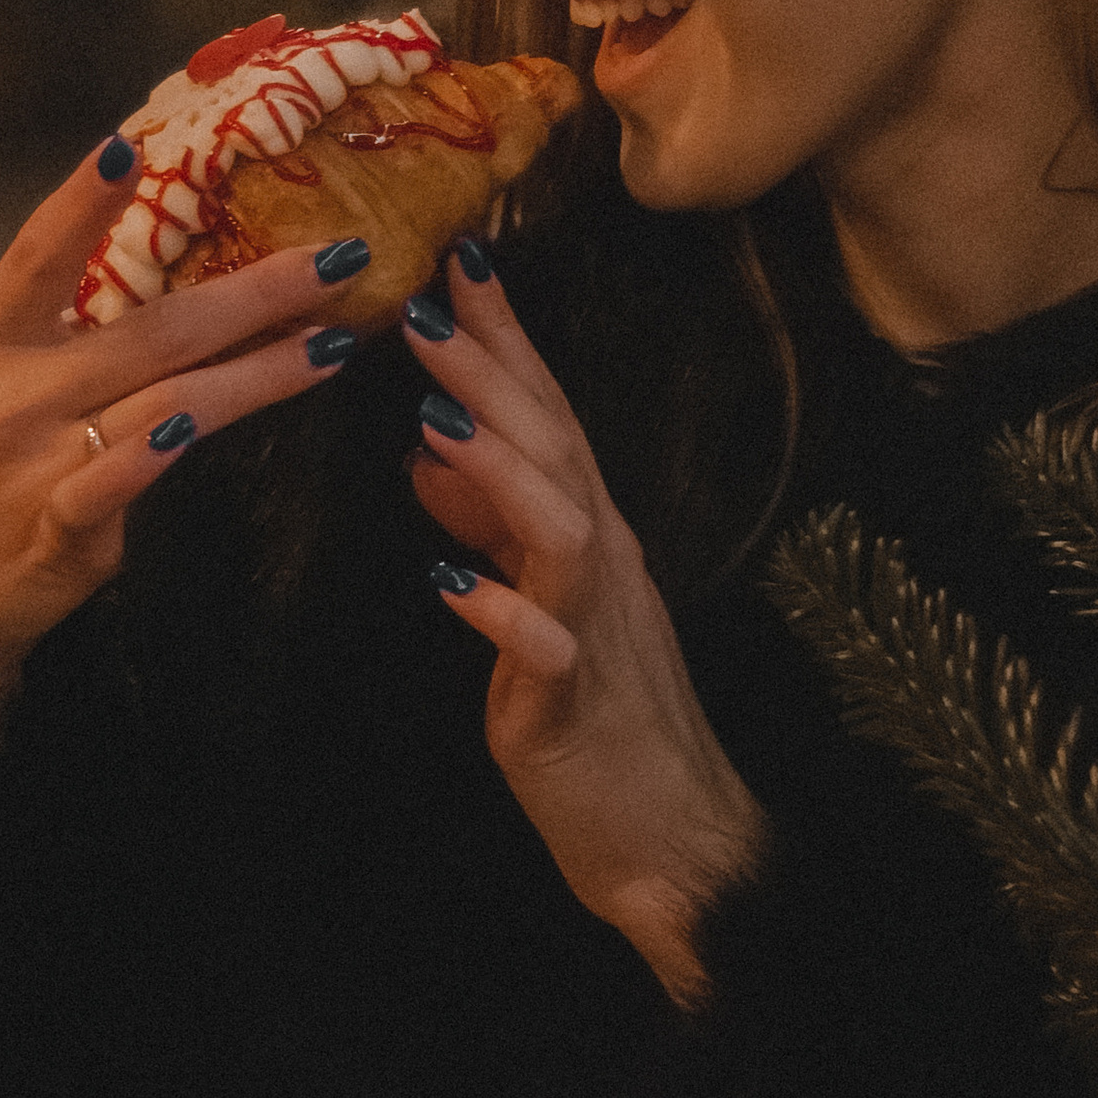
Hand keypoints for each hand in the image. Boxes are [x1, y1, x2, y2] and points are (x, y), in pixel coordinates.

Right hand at [0, 141, 371, 795]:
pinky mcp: (55, 528)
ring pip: (163, 399)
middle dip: (255, 292)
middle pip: (149, 327)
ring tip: (332, 343)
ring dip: (258, 371)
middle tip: (339, 259)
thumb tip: (204, 273)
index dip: (80, 200)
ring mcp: (33, 459)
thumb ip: (80, 330)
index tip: (129, 147)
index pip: (37, 252)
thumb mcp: (5, 383)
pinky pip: (118, 481)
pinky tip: (201, 428)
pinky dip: (158, 453)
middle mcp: (10, 389)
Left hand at [401, 252, 763, 1005]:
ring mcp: (594, 629)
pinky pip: (543, 650)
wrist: (672, 835)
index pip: (548, 417)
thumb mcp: (536, 602)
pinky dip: (499, 611)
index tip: (459, 261)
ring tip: (435, 418)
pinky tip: (448, 583)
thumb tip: (430, 451)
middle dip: (491, 373)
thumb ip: (490, 525)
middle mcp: (601, 564)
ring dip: (499, 470)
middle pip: (554, 448)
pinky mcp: (574, 705)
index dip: (506, 340)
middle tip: (425, 304)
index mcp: (589, 534)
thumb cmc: (602, 715)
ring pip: (558, 529)